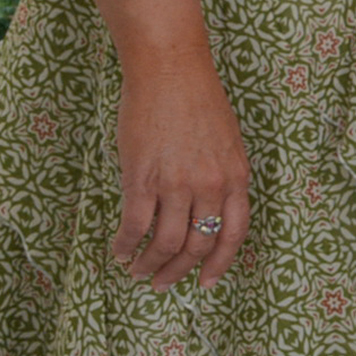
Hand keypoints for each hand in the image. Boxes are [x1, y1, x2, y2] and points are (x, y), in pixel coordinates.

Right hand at [112, 53, 249, 290]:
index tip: (206, 283)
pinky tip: (118, 251)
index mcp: (237, 176)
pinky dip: (124, 245)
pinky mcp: (143, 179)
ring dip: (149, 264)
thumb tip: (207, 214)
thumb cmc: (199, 102)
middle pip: (197, 245)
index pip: (234, 234)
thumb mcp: (227, 142)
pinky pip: (134, 225)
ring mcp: (177, 184)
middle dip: (178, 271)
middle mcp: (211, 185)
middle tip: (162, 283)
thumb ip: (222, 178)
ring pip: (165, 243)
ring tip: (137, 271)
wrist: (171, 71)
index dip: (219, 264)